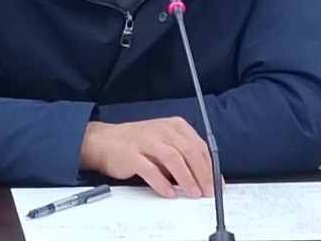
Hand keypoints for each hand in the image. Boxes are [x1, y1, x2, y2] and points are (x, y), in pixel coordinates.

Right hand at [79, 118, 213, 198]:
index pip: (198, 145)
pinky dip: (162, 182)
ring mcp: (145, 140)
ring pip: (172, 158)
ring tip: (193, 193)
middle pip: (188, 151)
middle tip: (208, 191)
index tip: (216, 182)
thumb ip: (182, 154)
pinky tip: (169, 192)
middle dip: (201, 173)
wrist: (104, 141)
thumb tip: (203, 176)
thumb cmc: (138, 143)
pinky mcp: (131, 154)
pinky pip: (150, 169)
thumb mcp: (163, 141)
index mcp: (173, 125)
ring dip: (186, 178)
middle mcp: (161, 130)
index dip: (210, 165)